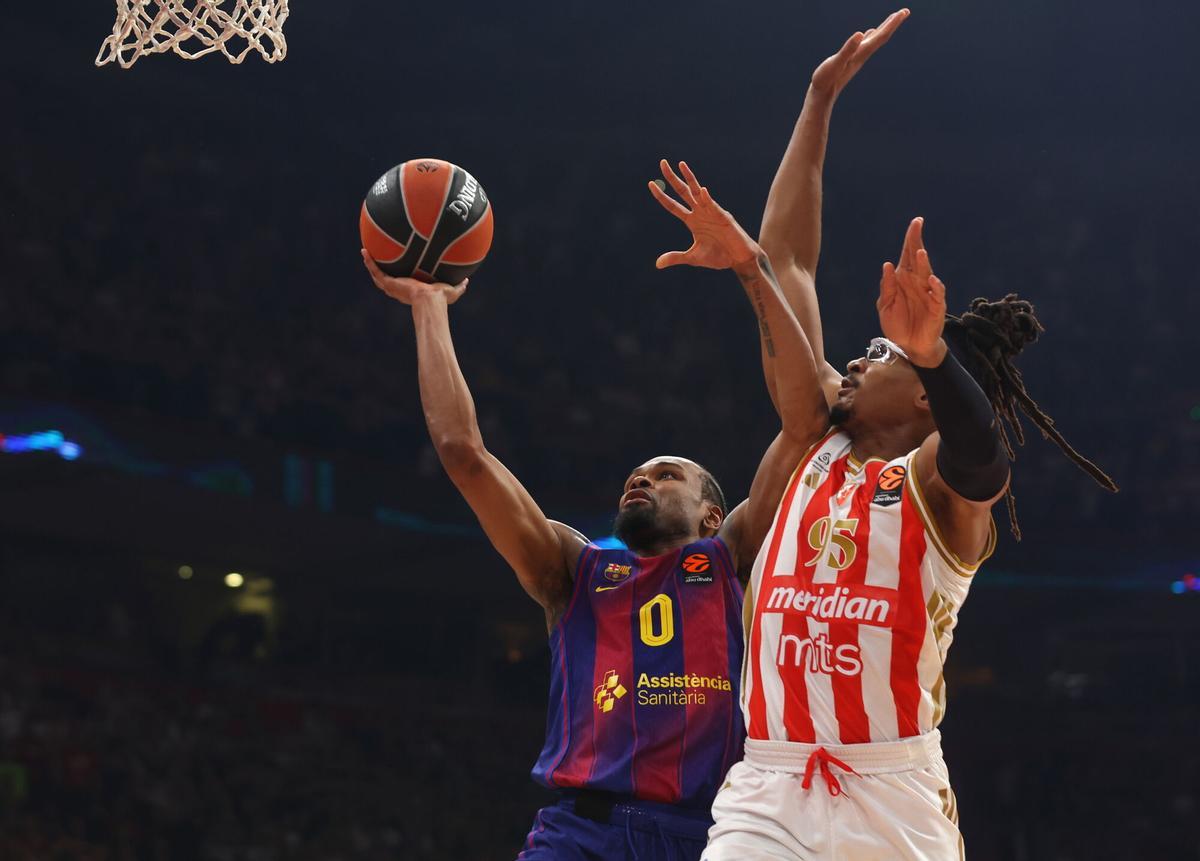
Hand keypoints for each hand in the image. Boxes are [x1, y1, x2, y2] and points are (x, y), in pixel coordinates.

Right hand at [361, 250, 467, 305]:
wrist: (430, 300)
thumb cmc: (440, 300)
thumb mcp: (452, 291)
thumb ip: (460, 286)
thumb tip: (467, 280)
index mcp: (411, 291)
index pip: (401, 284)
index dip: (398, 278)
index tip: (398, 271)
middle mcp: (399, 289)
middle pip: (385, 280)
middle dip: (380, 271)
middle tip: (377, 261)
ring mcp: (392, 286)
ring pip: (377, 275)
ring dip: (370, 264)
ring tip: (365, 253)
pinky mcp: (388, 282)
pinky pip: (375, 270)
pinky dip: (369, 261)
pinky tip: (364, 251)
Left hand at [648, 160, 758, 269]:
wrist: (738, 259)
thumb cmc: (718, 256)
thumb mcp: (693, 258)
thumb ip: (676, 257)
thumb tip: (657, 264)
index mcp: (691, 221)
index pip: (673, 205)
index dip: (662, 196)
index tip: (651, 184)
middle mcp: (700, 213)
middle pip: (683, 192)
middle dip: (672, 178)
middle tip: (662, 163)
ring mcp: (711, 212)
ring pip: (697, 192)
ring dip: (689, 178)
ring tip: (681, 165)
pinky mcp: (723, 217)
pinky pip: (713, 205)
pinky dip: (707, 198)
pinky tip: (701, 190)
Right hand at [811, 9, 908, 98]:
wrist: (822, 96)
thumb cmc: (826, 80)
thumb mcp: (836, 62)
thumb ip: (848, 49)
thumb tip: (860, 34)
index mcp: (861, 53)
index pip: (881, 36)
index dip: (892, 23)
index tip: (904, 12)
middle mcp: (862, 55)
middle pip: (881, 37)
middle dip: (893, 23)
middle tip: (905, 11)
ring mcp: (857, 57)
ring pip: (874, 40)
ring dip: (884, 28)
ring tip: (892, 19)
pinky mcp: (850, 59)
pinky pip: (865, 44)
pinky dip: (871, 36)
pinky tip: (870, 32)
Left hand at [876, 217, 946, 365]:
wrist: (909, 346)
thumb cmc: (898, 324)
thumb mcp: (885, 305)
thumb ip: (887, 287)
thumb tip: (887, 265)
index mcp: (904, 279)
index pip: (907, 255)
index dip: (911, 239)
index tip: (916, 222)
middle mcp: (917, 282)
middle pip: (917, 259)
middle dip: (916, 242)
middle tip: (917, 225)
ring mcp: (928, 293)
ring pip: (927, 273)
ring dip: (923, 263)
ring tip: (919, 252)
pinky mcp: (936, 307)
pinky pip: (937, 294)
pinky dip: (935, 286)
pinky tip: (931, 279)